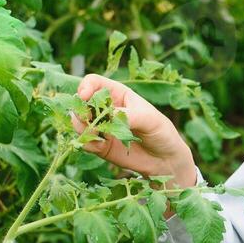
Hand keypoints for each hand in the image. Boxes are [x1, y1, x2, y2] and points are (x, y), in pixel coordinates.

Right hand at [73, 74, 196, 188]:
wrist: (165, 160)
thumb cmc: (161, 132)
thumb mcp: (149, 119)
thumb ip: (128, 116)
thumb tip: (107, 116)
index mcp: (118, 94)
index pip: (94, 83)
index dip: (85, 87)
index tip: (84, 96)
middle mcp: (106, 109)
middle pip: (81, 103)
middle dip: (81, 110)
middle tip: (90, 121)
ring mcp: (101, 127)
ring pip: (78, 122)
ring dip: (82, 128)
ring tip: (99, 135)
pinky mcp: (100, 145)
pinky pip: (85, 142)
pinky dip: (88, 144)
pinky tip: (102, 147)